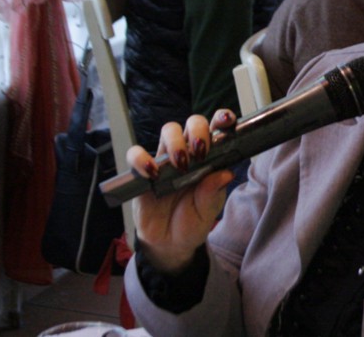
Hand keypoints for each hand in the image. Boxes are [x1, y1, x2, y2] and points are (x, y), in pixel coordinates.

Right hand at [127, 109, 237, 273]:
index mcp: (209, 158)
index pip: (216, 129)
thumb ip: (213, 192)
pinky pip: (136, 154)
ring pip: (168, 130)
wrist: (169, 243)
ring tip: (180, 165)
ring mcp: (165, 159)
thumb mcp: (208, 210)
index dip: (221, 119)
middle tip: (201, 152)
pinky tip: (152, 173)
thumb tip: (226, 173)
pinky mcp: (142, 171)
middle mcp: (188, 152)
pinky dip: (141, 158)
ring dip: (175, 141)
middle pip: (191, 123)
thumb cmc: (193, 221)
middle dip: (197, 130)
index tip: (227, 120)